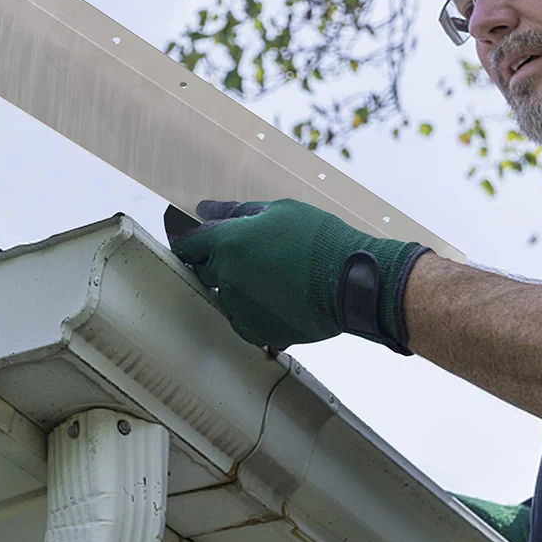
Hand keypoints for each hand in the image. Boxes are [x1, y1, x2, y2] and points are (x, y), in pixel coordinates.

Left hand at [166, 198, 429, 350]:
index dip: (189, 240)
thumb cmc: (319, 238)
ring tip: (272, 275)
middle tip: (248, 253)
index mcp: (228, 243)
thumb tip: (205, 210)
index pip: (187, 245)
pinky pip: (243, 319)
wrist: (355, 282)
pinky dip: (253, 308)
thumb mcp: (278, 211)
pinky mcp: (258, 332)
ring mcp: (240, 309)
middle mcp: (226, 278)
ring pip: (224, 297)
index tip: (195, 238)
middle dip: (217, 261)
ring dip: (237, 286)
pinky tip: (279, 296)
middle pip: (203, 271)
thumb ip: (235, 212)